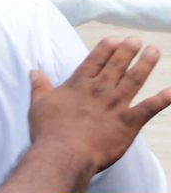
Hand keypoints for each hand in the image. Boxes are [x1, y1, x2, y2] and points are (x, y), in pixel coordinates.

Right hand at [29, 36, 170, 176]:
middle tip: (137, 40)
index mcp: (78, 85)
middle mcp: (99, 90)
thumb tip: (34, 72)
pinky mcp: (129, 123)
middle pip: (116, 65)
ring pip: (134, 80)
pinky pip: (149, 108)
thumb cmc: (49, 130)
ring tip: (154, 51)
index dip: (106, 49)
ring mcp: (116, 105)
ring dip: (145, 64)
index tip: (115, 39)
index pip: (94, 60)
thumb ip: (40, 87)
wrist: (65, 153)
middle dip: (128, 51)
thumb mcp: (39, 104)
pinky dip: (163, 99)